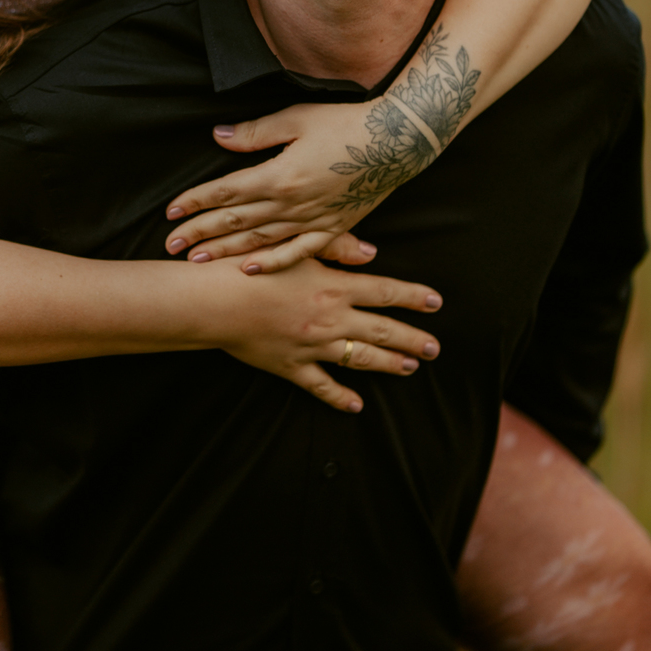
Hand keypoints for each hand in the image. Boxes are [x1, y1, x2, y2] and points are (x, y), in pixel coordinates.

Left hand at [166, 101, 384, 273]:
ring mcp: (312, 220)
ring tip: (195, 261)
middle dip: (199, 233)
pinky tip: (250, 270)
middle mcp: (291, 204)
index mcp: (278, 176)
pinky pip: (298, 252)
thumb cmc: (346, 123)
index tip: (170, 212)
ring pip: (258, 241)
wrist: (397, 142)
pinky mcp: (333, 229)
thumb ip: (256, 133)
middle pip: (235, 221)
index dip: (196, 202)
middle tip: (169, 246)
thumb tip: (219, 135)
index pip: (226, 192)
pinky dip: (273, 262)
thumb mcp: (297, 118)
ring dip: (225, 251)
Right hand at [200, 254, 441, 413]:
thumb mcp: (294, 246)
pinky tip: (357, 405)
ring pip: (360, 359)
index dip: (413, 297)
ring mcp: (313, 347)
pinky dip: (340, 397)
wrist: (213, 301)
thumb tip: (372, 254)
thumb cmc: (249, 265)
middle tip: (434, 348)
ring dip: (388, 364)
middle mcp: (330, 319)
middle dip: (411, 340)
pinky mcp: (291, 366)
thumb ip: (336, 246)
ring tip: (409, 368)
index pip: (385, 292)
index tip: (436, 302)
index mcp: (333, 287)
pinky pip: (321, 385)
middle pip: (381, 331)